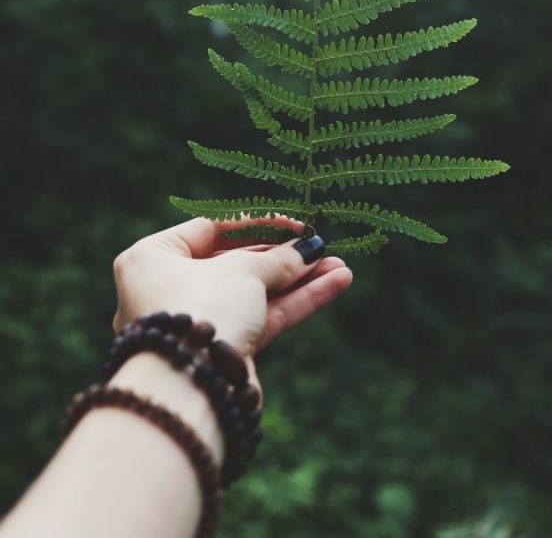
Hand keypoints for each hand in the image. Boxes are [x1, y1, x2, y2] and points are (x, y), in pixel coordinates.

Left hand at [112, 217, 352, 367]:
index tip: (296, 224)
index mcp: (152, 259)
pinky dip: (295, 303)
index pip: (211, 230)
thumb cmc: (202, 308)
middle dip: (285, 257)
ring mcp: (196, 325)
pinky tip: (334, 285)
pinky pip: (261, 319)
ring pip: (256, 294)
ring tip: (340, 269)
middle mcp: (168, 291)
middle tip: (322, 247)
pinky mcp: (222, 353)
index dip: (257, 224)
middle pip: (236, 264)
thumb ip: (277, 259)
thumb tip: (308, 250)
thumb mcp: (242, 270)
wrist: (192, 387)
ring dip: (299, 281)